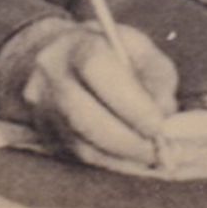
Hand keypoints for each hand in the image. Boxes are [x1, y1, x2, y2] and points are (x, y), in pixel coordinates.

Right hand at [0, 19, 177, 171]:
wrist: (53, 58)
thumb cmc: (107, 51)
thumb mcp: (138, 47)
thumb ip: (157, 74)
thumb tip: (164, 112)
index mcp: (75, 46)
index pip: (97, 69)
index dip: (130, 101)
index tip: (158, 124)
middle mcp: (51, 77)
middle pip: (84, 115)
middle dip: (127, 139)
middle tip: (159, 150)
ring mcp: (42, 110)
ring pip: (81, 143)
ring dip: (121, 155)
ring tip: (152, 157)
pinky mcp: (44, 135)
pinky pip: (80, 156)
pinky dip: (112, 161)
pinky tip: (133, 159)